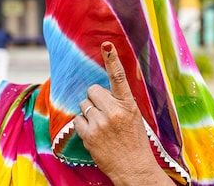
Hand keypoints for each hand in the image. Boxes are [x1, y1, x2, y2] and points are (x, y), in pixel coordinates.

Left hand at [74, 41, 174, 185]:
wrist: (133, 168)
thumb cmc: (135, 142)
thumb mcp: (134, 117)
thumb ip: (120, 102)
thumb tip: (102, 91)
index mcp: (128, 105)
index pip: (119, 78)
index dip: (112, 60)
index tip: (107, 45)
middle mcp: (114, 112)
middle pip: (92, 90)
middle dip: (95, 98)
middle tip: (103, 110)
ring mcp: (100, 124)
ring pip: (83, 104)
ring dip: (89, 111)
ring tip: (100, 124)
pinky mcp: (89, 135)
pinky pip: (77, 119)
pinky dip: (83, 125)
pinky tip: (94, 133)